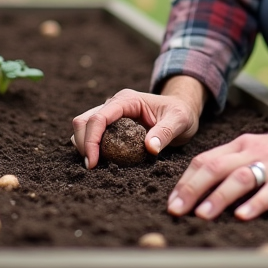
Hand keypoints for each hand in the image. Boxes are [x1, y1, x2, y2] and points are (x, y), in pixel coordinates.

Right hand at [71, 76, 204, 168]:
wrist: (183, 110)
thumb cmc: (182, 113)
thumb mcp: (179, 121)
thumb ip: (165, 132)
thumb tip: (150, 147)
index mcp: (127, 100)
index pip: (99, 118)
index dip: (91, 140)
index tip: (93, 163)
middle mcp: (115, 104)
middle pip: (84, 120)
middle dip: (83, 144)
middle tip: (93, 167)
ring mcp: (111, 114)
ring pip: (83, 126)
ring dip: (85, 145)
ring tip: (97, 165)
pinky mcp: (111, 125)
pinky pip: (92, 134)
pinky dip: (91, 147)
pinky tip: (103, 161)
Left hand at [167, 103, 267, 221]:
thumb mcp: (253, 150)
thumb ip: (230, 164)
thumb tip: (197, 189)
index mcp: (240, 145)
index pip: (206, 161)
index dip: (186, 182)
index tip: (172, 203)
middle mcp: (254, 151)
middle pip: (217, 167)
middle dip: (193, 189)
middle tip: (178, 210)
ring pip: (241, 177)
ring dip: (220, 196)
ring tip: (204, 214)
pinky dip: (256, 202)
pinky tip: (243, 215)